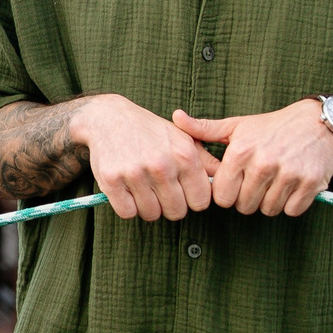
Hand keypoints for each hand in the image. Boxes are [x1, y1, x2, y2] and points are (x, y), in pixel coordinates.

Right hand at [72, 95, 216, 220]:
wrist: (108, 117)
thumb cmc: (149, 130)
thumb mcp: (181, 137)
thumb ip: (204, 160)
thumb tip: (224, 178)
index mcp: (184, 155)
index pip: (201, 201)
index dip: (191, 200)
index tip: (181, 192)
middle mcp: (162, 165)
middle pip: (177, 212)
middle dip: (169, 206)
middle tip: (159, 192)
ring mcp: (135, 173)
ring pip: (151, 214)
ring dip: (147, 207)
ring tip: (142, 189)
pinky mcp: (111, 180)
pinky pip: (127, 212)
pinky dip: (127, 207)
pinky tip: (127, 191)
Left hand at [172, 101, 332, 216]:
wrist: (316, 122)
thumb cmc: (271, 127)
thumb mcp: (237, 125)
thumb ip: (204, 128)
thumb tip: (176, 117)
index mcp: (240, 152)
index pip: (223, 197)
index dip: (229, 193)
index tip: (238, 183)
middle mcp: (263, 163)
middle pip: (244, 206)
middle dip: (249, 199)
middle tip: (258, 182)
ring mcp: (288, 174)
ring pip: (268, 210)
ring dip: (271, 201)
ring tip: (275, 182)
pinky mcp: (310, 183)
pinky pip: (292, 210)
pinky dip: (292, 203)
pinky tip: (292, 186)